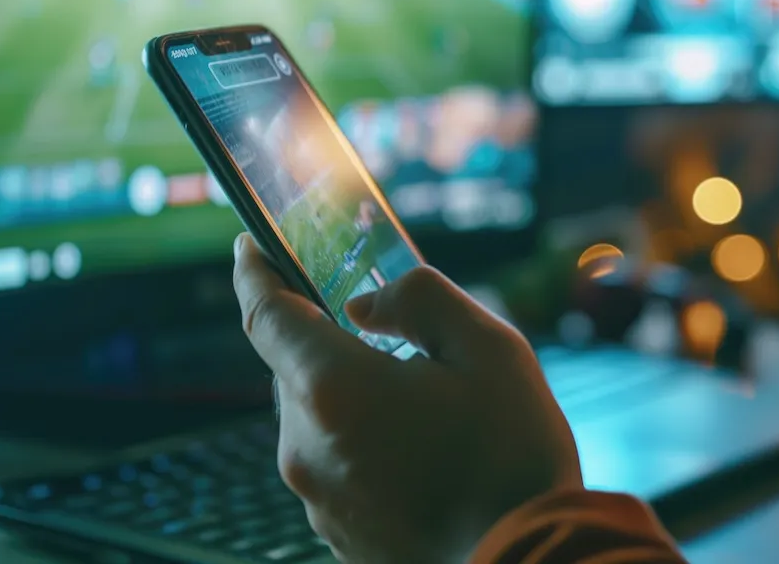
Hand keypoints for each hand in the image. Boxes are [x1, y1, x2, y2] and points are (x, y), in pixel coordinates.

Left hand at [233, 234, 581, 563]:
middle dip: (334, 343)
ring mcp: (317, 498)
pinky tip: (424, 455)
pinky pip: (334, 465)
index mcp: (335, 389)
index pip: (266, 313)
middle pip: (297, 368)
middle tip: (390, 334)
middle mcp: (307, 446)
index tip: (250, 245)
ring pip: (317, 418)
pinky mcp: (335, 532)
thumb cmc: (514, 455)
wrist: (529, 562)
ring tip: (428, 410)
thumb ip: (420, 300)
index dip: (254, 272)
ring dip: (355, 399)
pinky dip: (363, 445)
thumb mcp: (489, 348)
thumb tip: (366, 305)